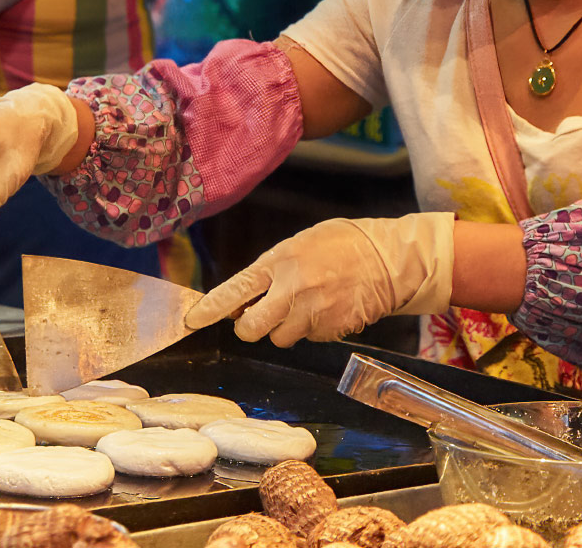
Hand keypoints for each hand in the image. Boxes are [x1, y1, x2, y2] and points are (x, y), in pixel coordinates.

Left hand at [184, 213, 454, 346]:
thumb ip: (272, 270)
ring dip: (284, 328)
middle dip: (249, 326)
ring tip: (305, 304)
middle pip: (251, 328)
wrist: (389, 259)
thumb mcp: (300, 244)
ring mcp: (313, 313)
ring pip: (279, 338)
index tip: (193, 320)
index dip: (211, 309)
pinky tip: (325, 309)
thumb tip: (246, 296)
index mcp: (281, 262)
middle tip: (257, 316)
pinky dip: (311, 330)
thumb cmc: (343, 244)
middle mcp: (293, 290)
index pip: (236, 290)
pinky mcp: (331, 330)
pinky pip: (308, 339)